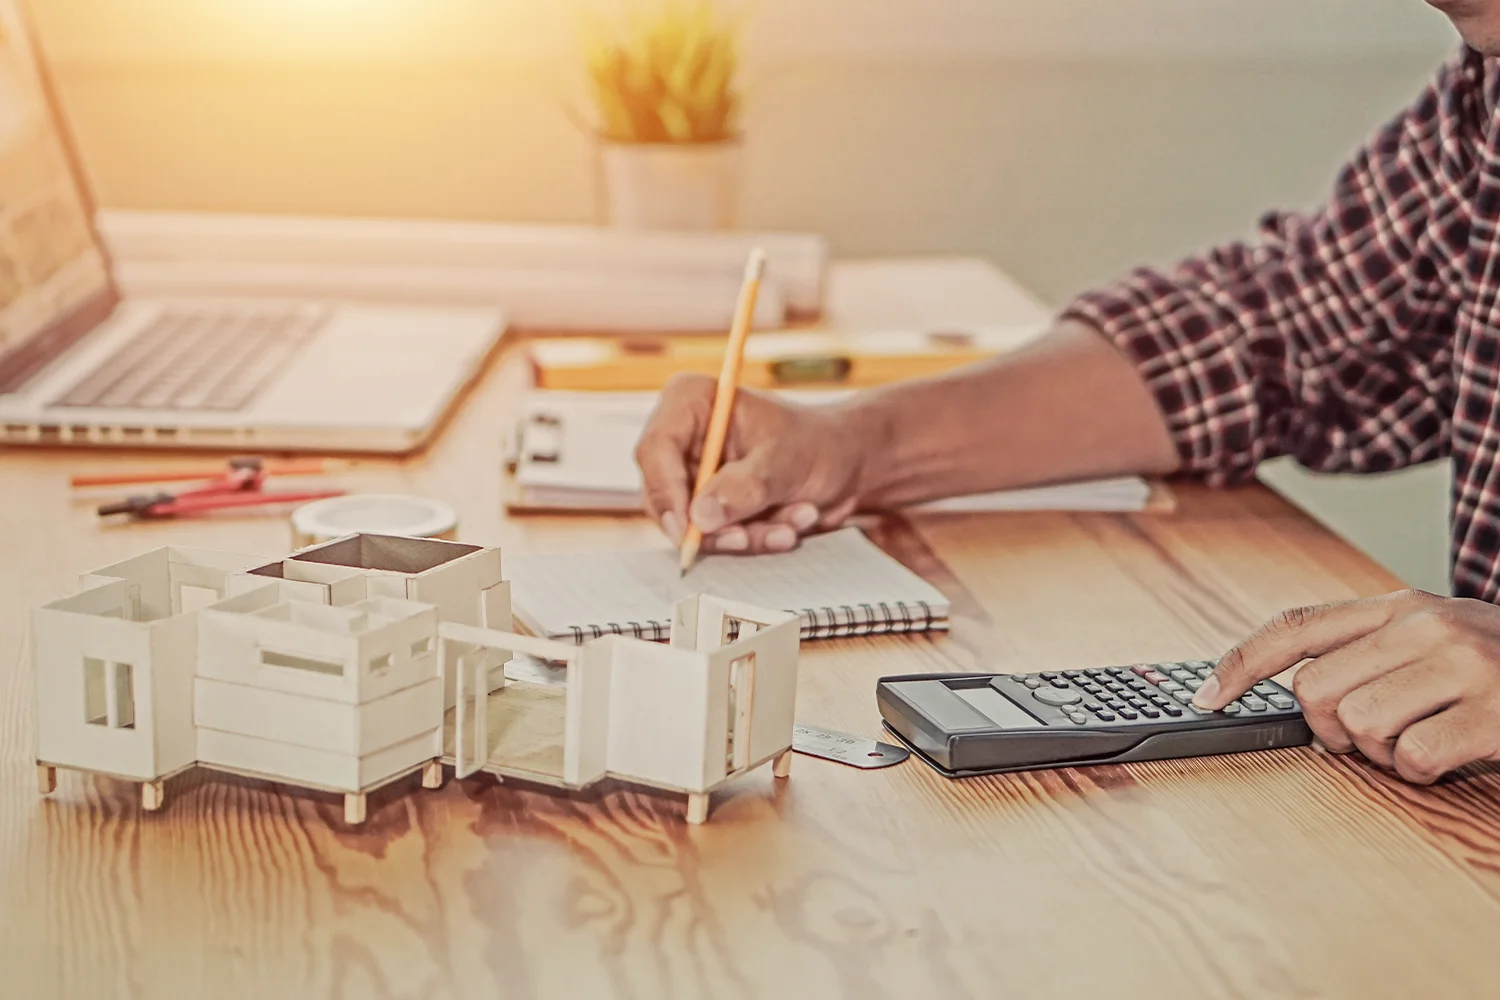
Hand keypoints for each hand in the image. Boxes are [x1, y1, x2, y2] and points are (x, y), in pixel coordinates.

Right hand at [634, 374, 872, 552]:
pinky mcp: (707, 507)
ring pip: (691, 525)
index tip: (688, 529)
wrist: (844, 465)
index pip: (655, 449)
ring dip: (744, 534)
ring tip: (795, 521)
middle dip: (712, 525)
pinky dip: (752, 539)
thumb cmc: (816, 444)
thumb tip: (701, 516)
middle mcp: (682, 439)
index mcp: (691, 403)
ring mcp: (692, 476)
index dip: (666, 491)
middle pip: (665, 495)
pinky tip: (790, 527)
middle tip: (747, 538)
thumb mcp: (786, 461)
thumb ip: (745, 486)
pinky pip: (714, 538)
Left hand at [1197, 590, 1499, 783]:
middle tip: (1377, 735)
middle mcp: (1424, 624)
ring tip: (1425, 740)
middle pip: (1315, 691)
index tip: (1205, 697)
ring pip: (1359, 726)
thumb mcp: (1433, 639)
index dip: (1240, 664)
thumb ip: (1369, 651)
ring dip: (1383, 754)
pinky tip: (1454, 755)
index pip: (1295, 628)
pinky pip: (1412, 758)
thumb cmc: (1499, 667)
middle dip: (1334, 730)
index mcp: (1399, 605)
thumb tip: (1292, 690)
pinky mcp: (1493, 711)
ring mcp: (1461, 664)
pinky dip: (1424, 772)